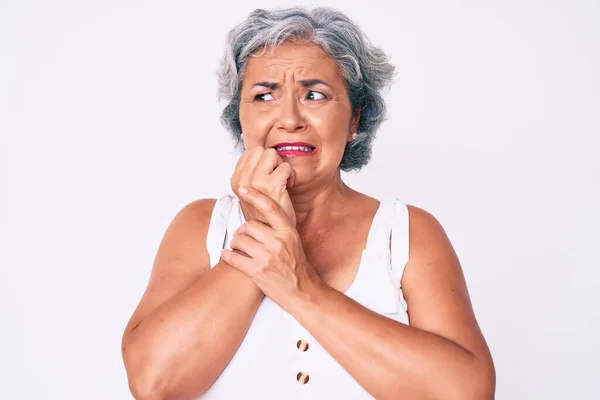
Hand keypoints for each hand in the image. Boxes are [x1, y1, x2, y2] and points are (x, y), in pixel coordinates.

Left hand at [220, 186, 320, 310]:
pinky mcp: (257, 271)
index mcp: (288, 232)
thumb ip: (279, 229)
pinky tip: (227, 255)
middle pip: (248, 226)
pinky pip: (233, 257)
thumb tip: (259, 216)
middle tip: (241, 238)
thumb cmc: (297, 267)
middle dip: (241, 232)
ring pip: (239, 240)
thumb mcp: (294, 242)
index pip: (270, 207)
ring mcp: (267, 256)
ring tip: (238, 249)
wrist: (303, 292)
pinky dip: (227, 255)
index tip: (243, 189)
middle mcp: (278, 241)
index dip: (255, 196)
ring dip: (235, 244)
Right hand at [230, 146, 296, 226]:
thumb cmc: (266, 211)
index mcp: (235, 180)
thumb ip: (251, 173)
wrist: (274, 233)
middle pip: (260, 150)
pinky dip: (291, 176)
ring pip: (271, 154)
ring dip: (281, 166)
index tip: (267, 176)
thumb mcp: (251, 192)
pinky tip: (287, 188)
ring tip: (281, 182)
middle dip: (271, 160)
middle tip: (275, 177)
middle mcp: (242, 180)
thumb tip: (260, 152)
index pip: (250, 152)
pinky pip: (285, 167)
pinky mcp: (272, 186)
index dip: (262, 161)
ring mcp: (256, 183)